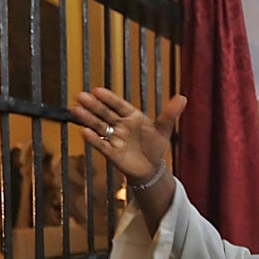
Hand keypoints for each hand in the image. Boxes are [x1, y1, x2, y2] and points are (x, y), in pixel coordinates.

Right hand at [72, 87, 186, 181]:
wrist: (150, 169)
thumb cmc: (155, 146)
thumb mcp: (163, 129)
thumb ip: (170, 114)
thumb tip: (183, 97)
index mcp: (132, 116)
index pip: (118, 105)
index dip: (108, 98)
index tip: (97, 90)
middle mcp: (120, 125)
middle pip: (105, 113)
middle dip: (93, 105)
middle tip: (81, 96)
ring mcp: (114, 138)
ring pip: (99, 126)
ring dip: (88, 119)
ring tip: (76, 110)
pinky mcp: (111, 152)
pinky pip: (101, 144)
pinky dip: (93, 138)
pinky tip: (83, 131)